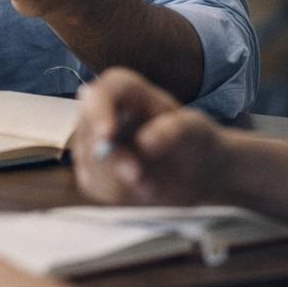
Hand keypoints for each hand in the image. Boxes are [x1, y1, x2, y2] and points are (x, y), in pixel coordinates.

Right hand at [74, 68, 225, 205]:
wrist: (197, 175)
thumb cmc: (196, 144)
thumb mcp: (199, 132)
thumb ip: (177, 131)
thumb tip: (145, 142)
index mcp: (129, 92)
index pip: (103, 92)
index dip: (99, 110)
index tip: (106, 134)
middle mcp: (104, 113)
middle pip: (88, 128)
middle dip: (109, 156)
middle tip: (136, 175)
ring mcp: (94, 142)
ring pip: (89, 160)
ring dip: (117, 180)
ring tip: (152, 187)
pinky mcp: (92, 171)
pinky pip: (93, 184)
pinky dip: (118, 194)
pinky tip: (143, 192)